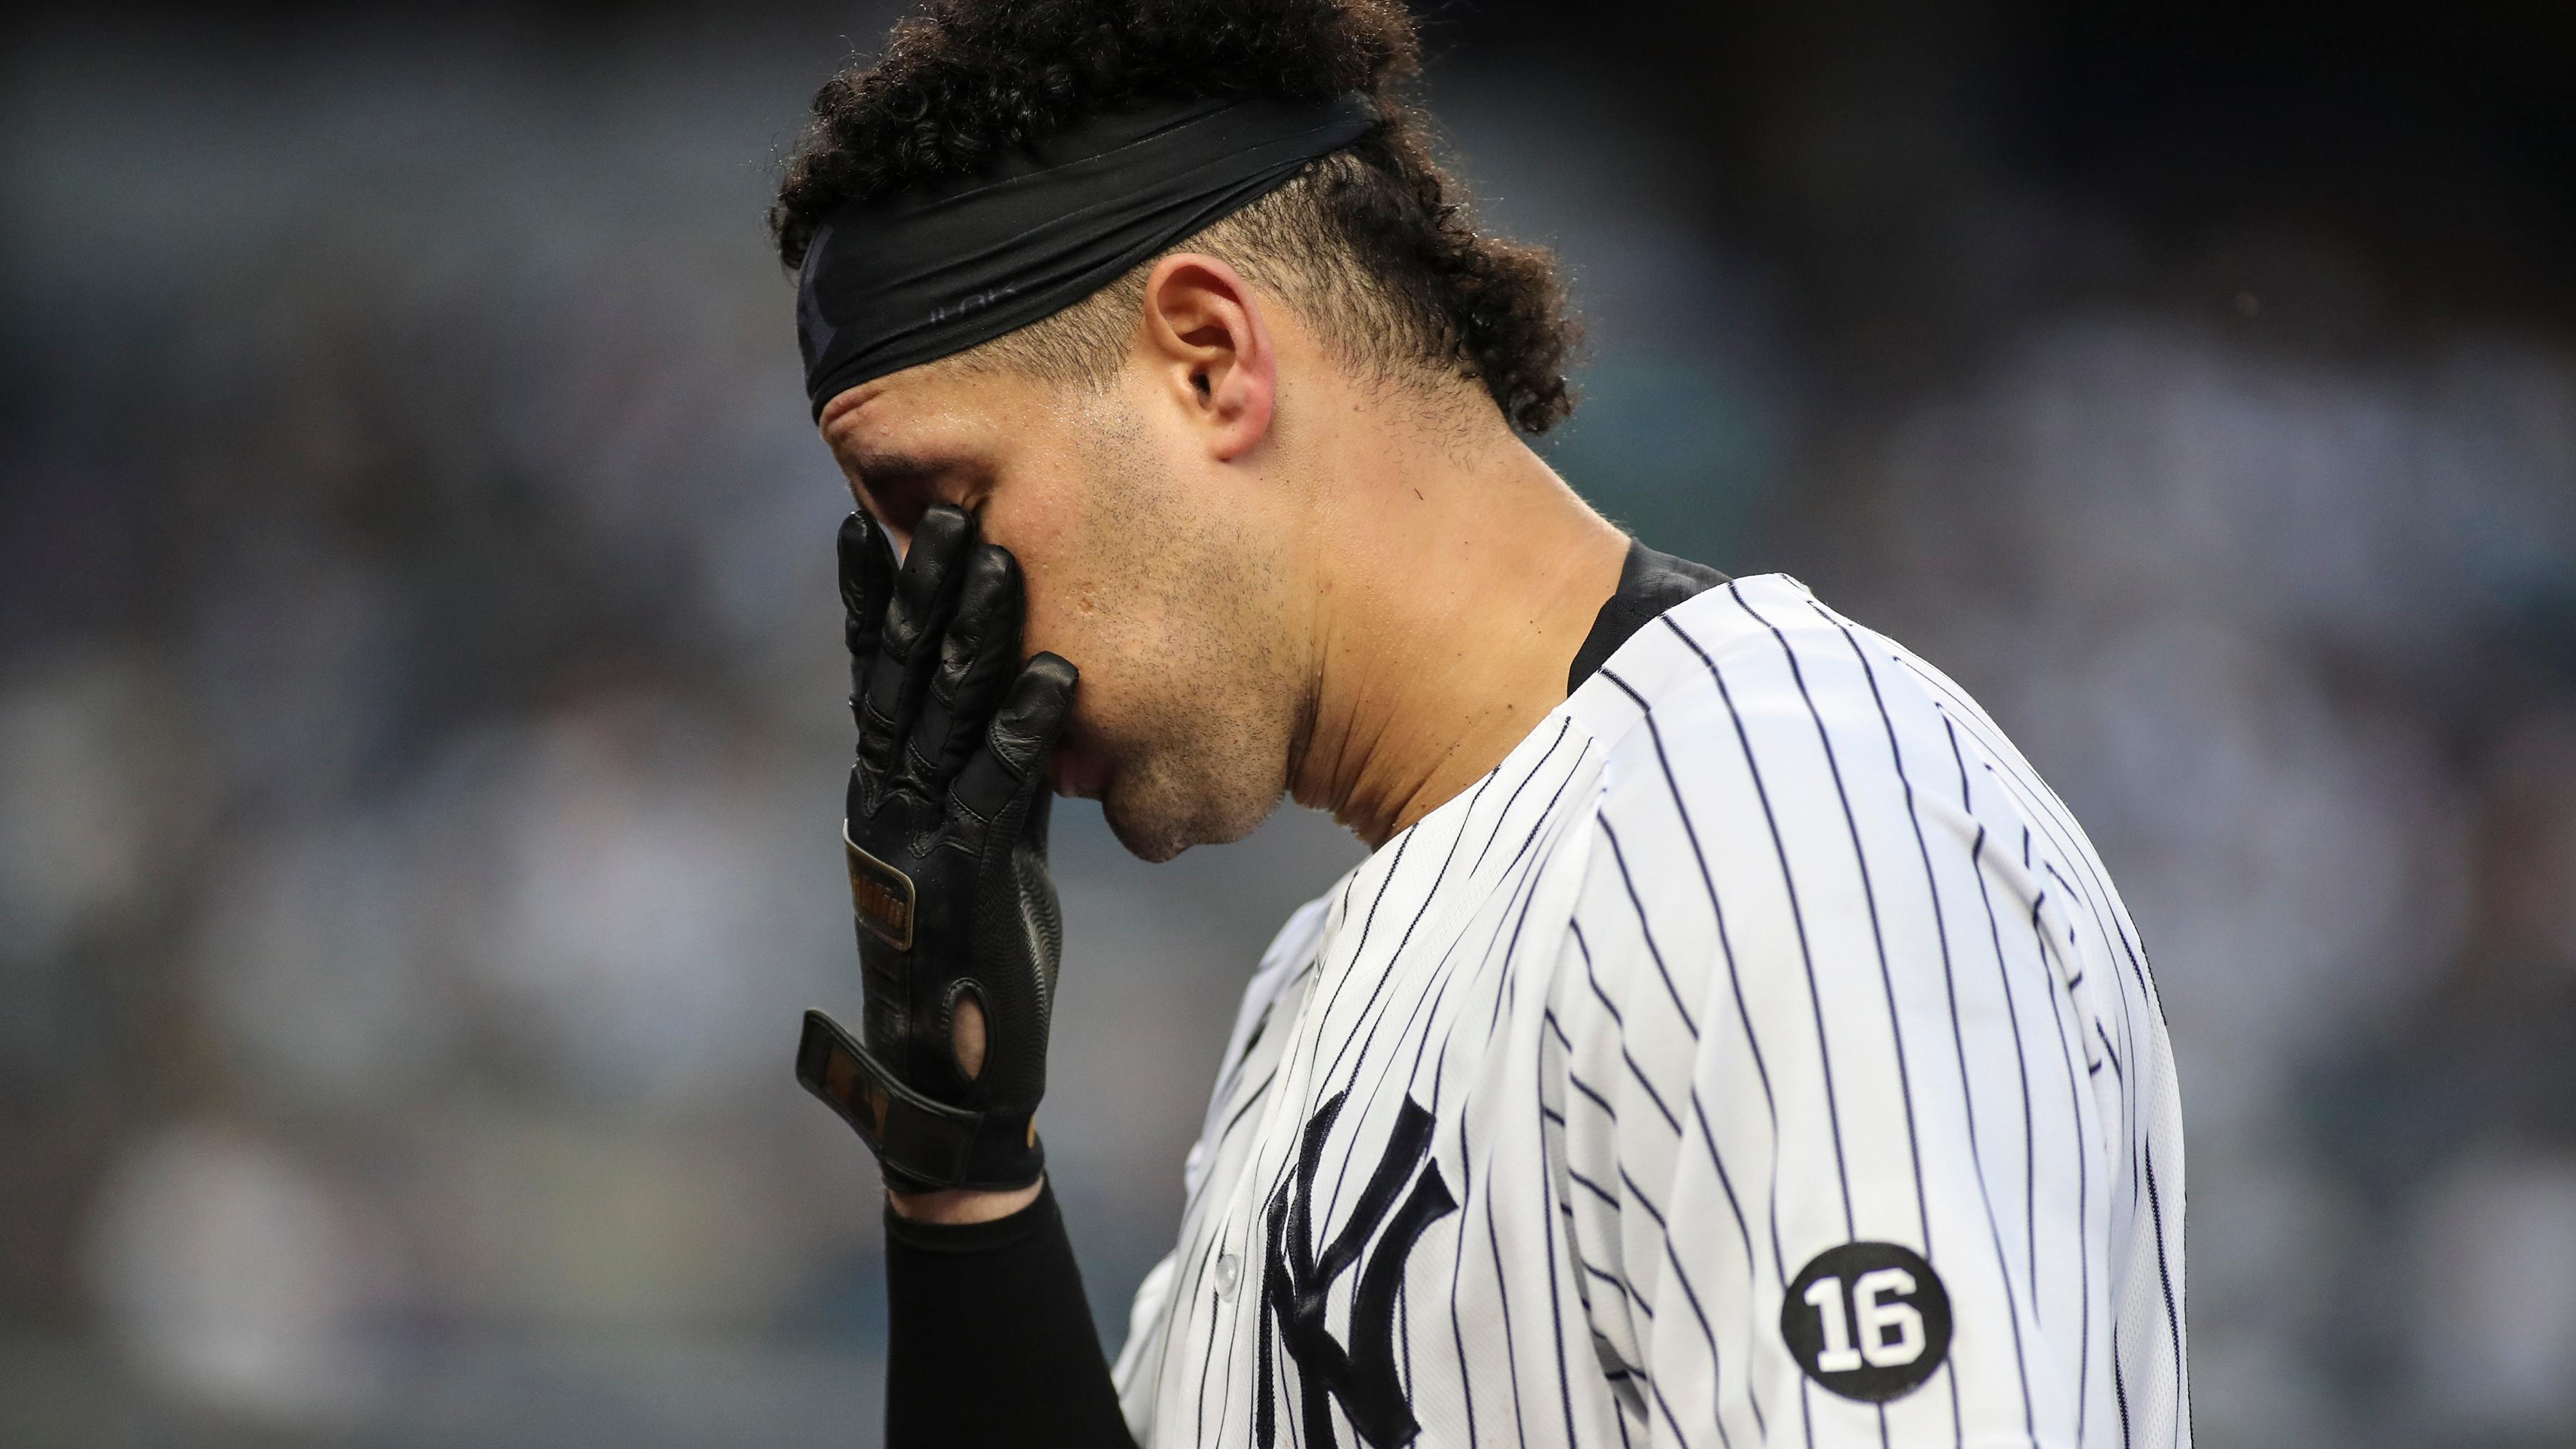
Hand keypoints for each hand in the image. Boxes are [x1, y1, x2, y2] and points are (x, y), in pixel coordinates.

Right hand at [796, 504, 1077, 1193]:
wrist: (957, 1081)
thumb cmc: (975, 957)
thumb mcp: (982, 845)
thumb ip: (989, 775)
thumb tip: (1023, 701)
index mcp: (883, 789)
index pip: (872, 675)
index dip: (870, 599)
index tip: (869, 519)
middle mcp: (886, 801)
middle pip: (898, 674)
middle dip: (921, 588)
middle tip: (946, 505)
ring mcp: (917, 837)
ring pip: (938, 716)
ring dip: (967, 634)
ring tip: (994, 556)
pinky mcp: (966, 878)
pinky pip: (997, 789)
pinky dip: (1027, 728)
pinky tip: (1055, 672)